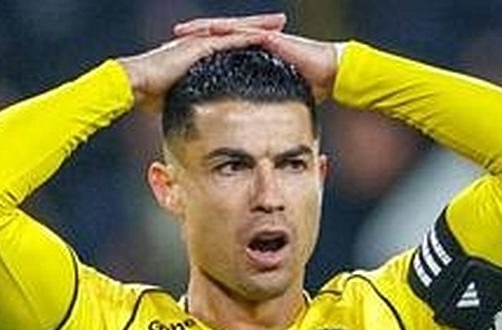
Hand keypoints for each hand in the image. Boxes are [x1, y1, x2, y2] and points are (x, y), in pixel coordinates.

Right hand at [118, 14, 284, 111]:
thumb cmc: (150, 95)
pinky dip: (246, 38)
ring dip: (257, 26)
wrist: (135, 85)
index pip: (228, 42)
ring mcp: (199, 43)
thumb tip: (199, 118)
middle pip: (235, 30)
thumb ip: (191, 100)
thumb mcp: (178, 96)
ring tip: (278, 23)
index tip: (267, 39)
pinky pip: (227, 40)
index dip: (247, 39)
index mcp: (198, 52)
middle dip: (259, 25)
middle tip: (281, 22)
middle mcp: (200, 43)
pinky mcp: (198, 47)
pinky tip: (264, 37)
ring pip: (235, 30)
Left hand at [173, 19, 340, 100]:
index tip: (177, 56)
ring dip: (203, 29)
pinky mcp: (270, 38)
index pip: (220, 50)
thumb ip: (261, 106)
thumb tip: (251, 128)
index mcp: (251, 54)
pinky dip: (227, 31)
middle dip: (194, 36)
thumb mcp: (275, 97)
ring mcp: (261, 37)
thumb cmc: (308, 86)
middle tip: (171, 37)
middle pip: (218, 36)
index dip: (198, 52)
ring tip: (183, 31)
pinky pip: (244, 32)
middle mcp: (253, 42)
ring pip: (226, 29)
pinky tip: (210, 32)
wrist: (330, 73)